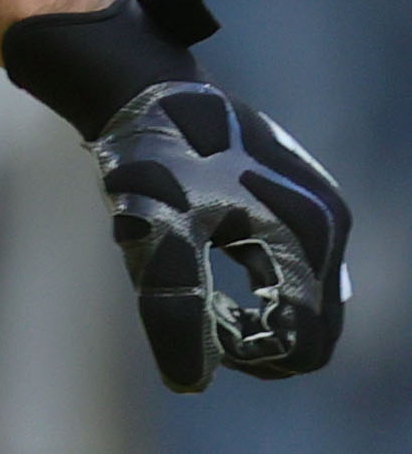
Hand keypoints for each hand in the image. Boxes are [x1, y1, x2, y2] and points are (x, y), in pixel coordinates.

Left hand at [95, 81, 350, 390]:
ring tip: (197, 285)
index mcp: (305, 237)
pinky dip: (260, 284)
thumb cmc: (150, 158)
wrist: (141, 87)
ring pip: (303, 297)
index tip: (199, 329)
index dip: (249, 356)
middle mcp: (326, 224)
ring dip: (257, 311)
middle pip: (314, 326)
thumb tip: (190, 381)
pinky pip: (292, 265)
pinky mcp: (297, 198)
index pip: (303, 343)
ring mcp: (316, 208)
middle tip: (197, 312)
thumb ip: (177, 312)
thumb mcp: (157, 239)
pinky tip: (208, 258)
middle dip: (257, 338)